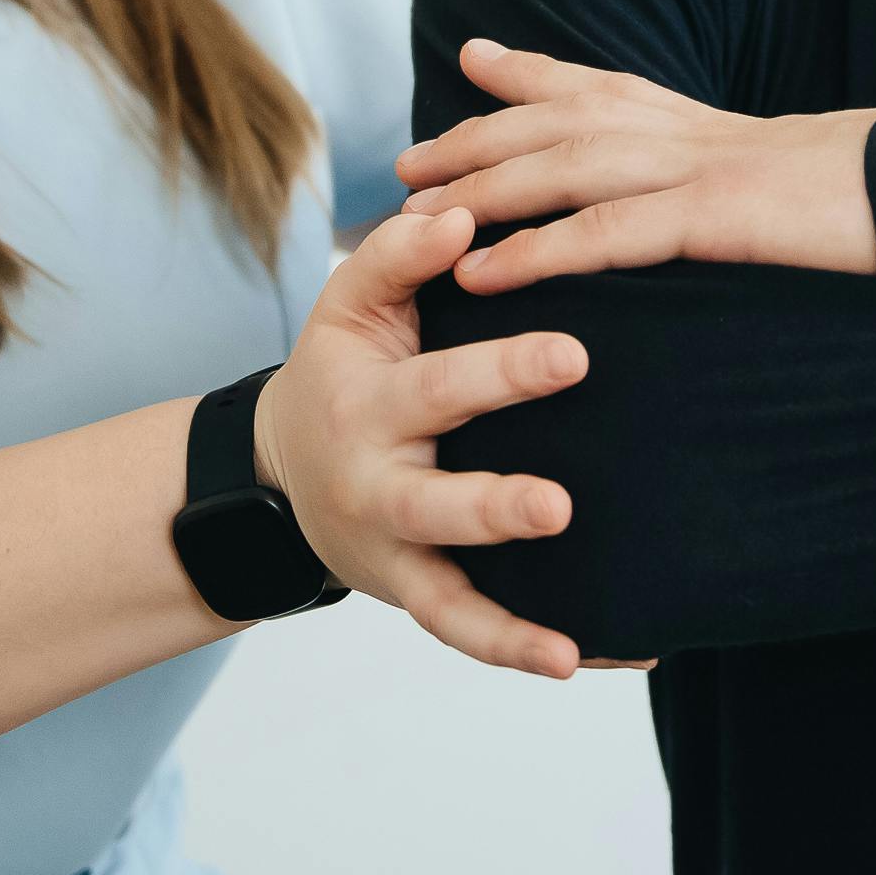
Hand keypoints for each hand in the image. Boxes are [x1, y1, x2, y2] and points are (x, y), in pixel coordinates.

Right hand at [252, 201, 593, 678]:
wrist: (278, 474)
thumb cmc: (342, 372)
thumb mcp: (347, 306)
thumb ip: (399, 255)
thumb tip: (461, 215)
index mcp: (368, 404)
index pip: (438, 385)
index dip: (502, 371)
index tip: (575, 356)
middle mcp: (377, 486)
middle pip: (436, 504)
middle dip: (494, 508)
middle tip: (559, 505)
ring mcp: (395, 554)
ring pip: (446, 599)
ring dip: (505, 626)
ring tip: (569, 648)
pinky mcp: (415, 596)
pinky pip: (468, 633)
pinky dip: (522, 651)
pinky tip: (597, 659)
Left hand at [394, 39, 875, 291]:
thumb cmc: (856, 196)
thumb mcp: (775, 167)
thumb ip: (717, 162)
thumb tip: (696, 184)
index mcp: (695, 117)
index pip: (592, 82)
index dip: (525, 73)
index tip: (470, 61)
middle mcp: (678, 129)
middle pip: (550, 122)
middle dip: (472, 138)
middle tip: (405, 165)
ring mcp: (691, 168)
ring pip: (560, 168)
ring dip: (481, 191)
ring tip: (414, 217)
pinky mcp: (710, 216)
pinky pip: (604, 233)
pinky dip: (536, 250)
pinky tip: (487, 274)